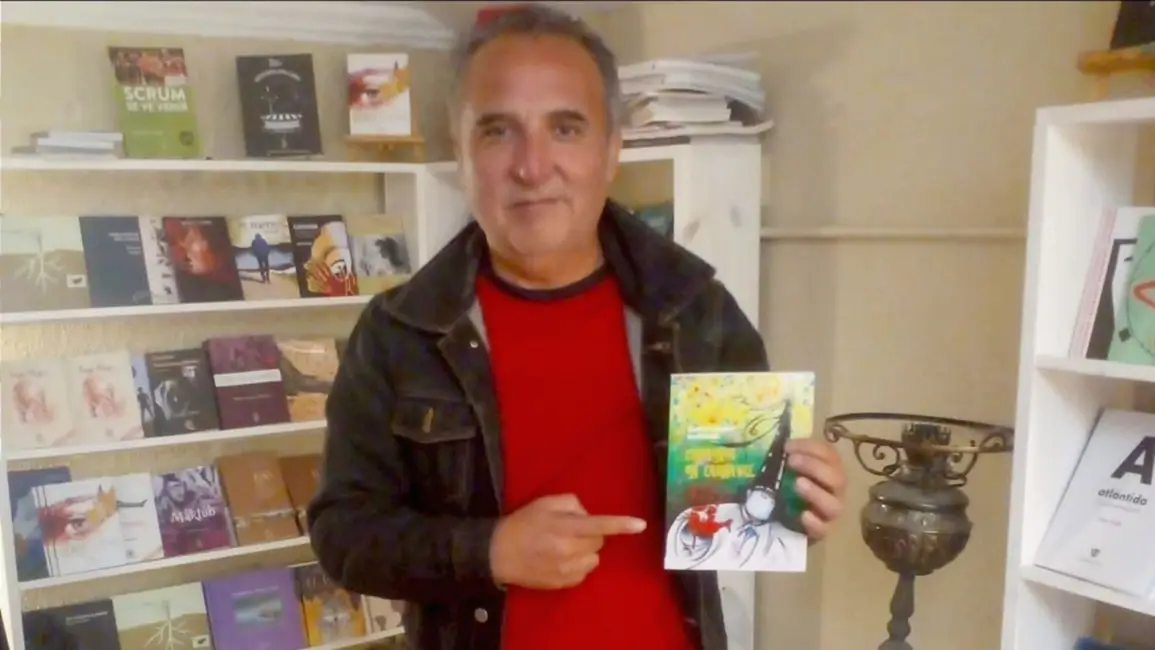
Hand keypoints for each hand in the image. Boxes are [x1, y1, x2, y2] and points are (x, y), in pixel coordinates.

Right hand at [489, 493, 646, 589]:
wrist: (497, 554)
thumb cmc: (522, 524)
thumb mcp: (544, 503)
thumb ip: (571, 503)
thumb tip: (588, 514)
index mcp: (565, 527)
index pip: (599, 524)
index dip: (621, 525)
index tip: (641, 525)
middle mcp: (569, 550)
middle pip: (600, 541)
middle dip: (591, 534)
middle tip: (570, 530)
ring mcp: (567, 570)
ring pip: (594, 559)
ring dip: (586, 551)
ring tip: (564, 546)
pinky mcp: (564, 584)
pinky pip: (584, 572)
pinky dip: (578, 565)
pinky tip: (560, 560)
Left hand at [785, 438, 846, 540]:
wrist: (787, 521)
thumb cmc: (788, 486)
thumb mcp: (788, 468)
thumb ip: (788, 456)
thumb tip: (776, 443)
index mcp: (830, 469)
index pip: (829, 453)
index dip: (810, 447)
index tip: (787, 446)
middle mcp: (835, 490)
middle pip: (836, 478)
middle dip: (814, 466)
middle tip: (792, 461)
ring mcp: (830, 513)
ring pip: (834, 505)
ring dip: (816, 492)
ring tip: (798, 484)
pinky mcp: (822, 532)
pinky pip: (824, 529)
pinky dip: (815, 522)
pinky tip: (803, 515)